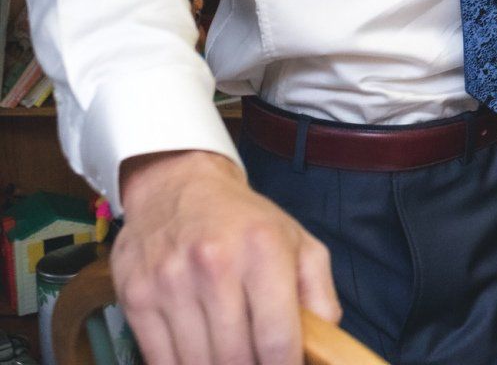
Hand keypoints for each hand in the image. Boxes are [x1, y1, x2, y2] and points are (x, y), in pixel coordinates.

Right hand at [114, 150, 338, 364]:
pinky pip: (160, 361)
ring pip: (197, 364)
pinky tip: (199, 356)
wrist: (177, 187)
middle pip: (236, 358)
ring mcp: (169, 282)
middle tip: (259, 363)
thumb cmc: (247, 222)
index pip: (277, 338)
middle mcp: (214, 264)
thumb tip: (322, 347)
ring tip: (231, 358)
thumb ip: (319, 295)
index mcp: (264, 249)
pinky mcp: (135, 298)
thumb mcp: (299, 243)